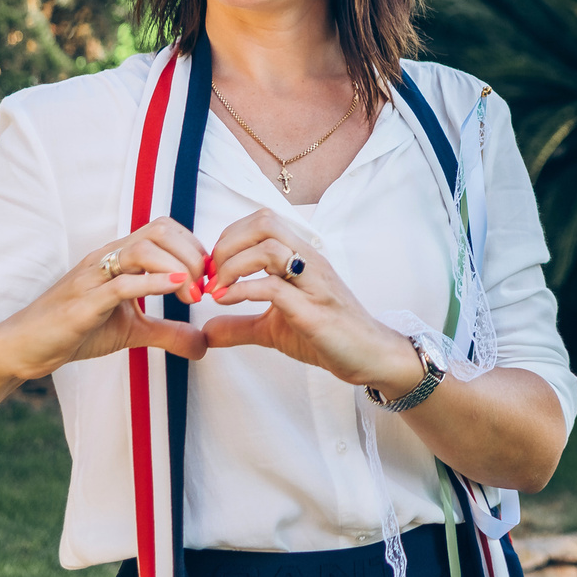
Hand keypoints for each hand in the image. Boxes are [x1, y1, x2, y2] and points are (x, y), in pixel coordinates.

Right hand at [0, 218, 210, 381]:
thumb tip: (204, 345)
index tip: (208, 279)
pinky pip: (121, 283)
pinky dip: (154, 282)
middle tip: (205, 288)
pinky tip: (177, 289)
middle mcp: (106, 258)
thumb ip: (167, 332)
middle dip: (192, 254)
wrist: (24, 348)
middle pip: (159, 230)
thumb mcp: (131, 331)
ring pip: (143, 249)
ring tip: (192, 295)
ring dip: (178, 267)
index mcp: (118, 258)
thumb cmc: (75, 331)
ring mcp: (93, 277)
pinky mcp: (83, 303)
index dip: (194, 248)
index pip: (164, 230)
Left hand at [197, 209, 425, 395]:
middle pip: (264, 223)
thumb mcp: (274, 329)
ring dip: (232, 265)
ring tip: (217, 289)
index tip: (212, 268)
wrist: (370, 356)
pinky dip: (242, 291)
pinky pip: (274, 287)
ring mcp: (313, 284)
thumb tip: (205, 330)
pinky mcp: (314, 311)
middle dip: (227, 244)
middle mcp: (309, 261)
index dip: (229, 237)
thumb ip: (240, 326)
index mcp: (302, 257)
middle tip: (211, 275)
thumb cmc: (328, 336)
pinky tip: (226, 302)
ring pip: (269, 248)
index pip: (262, 221)